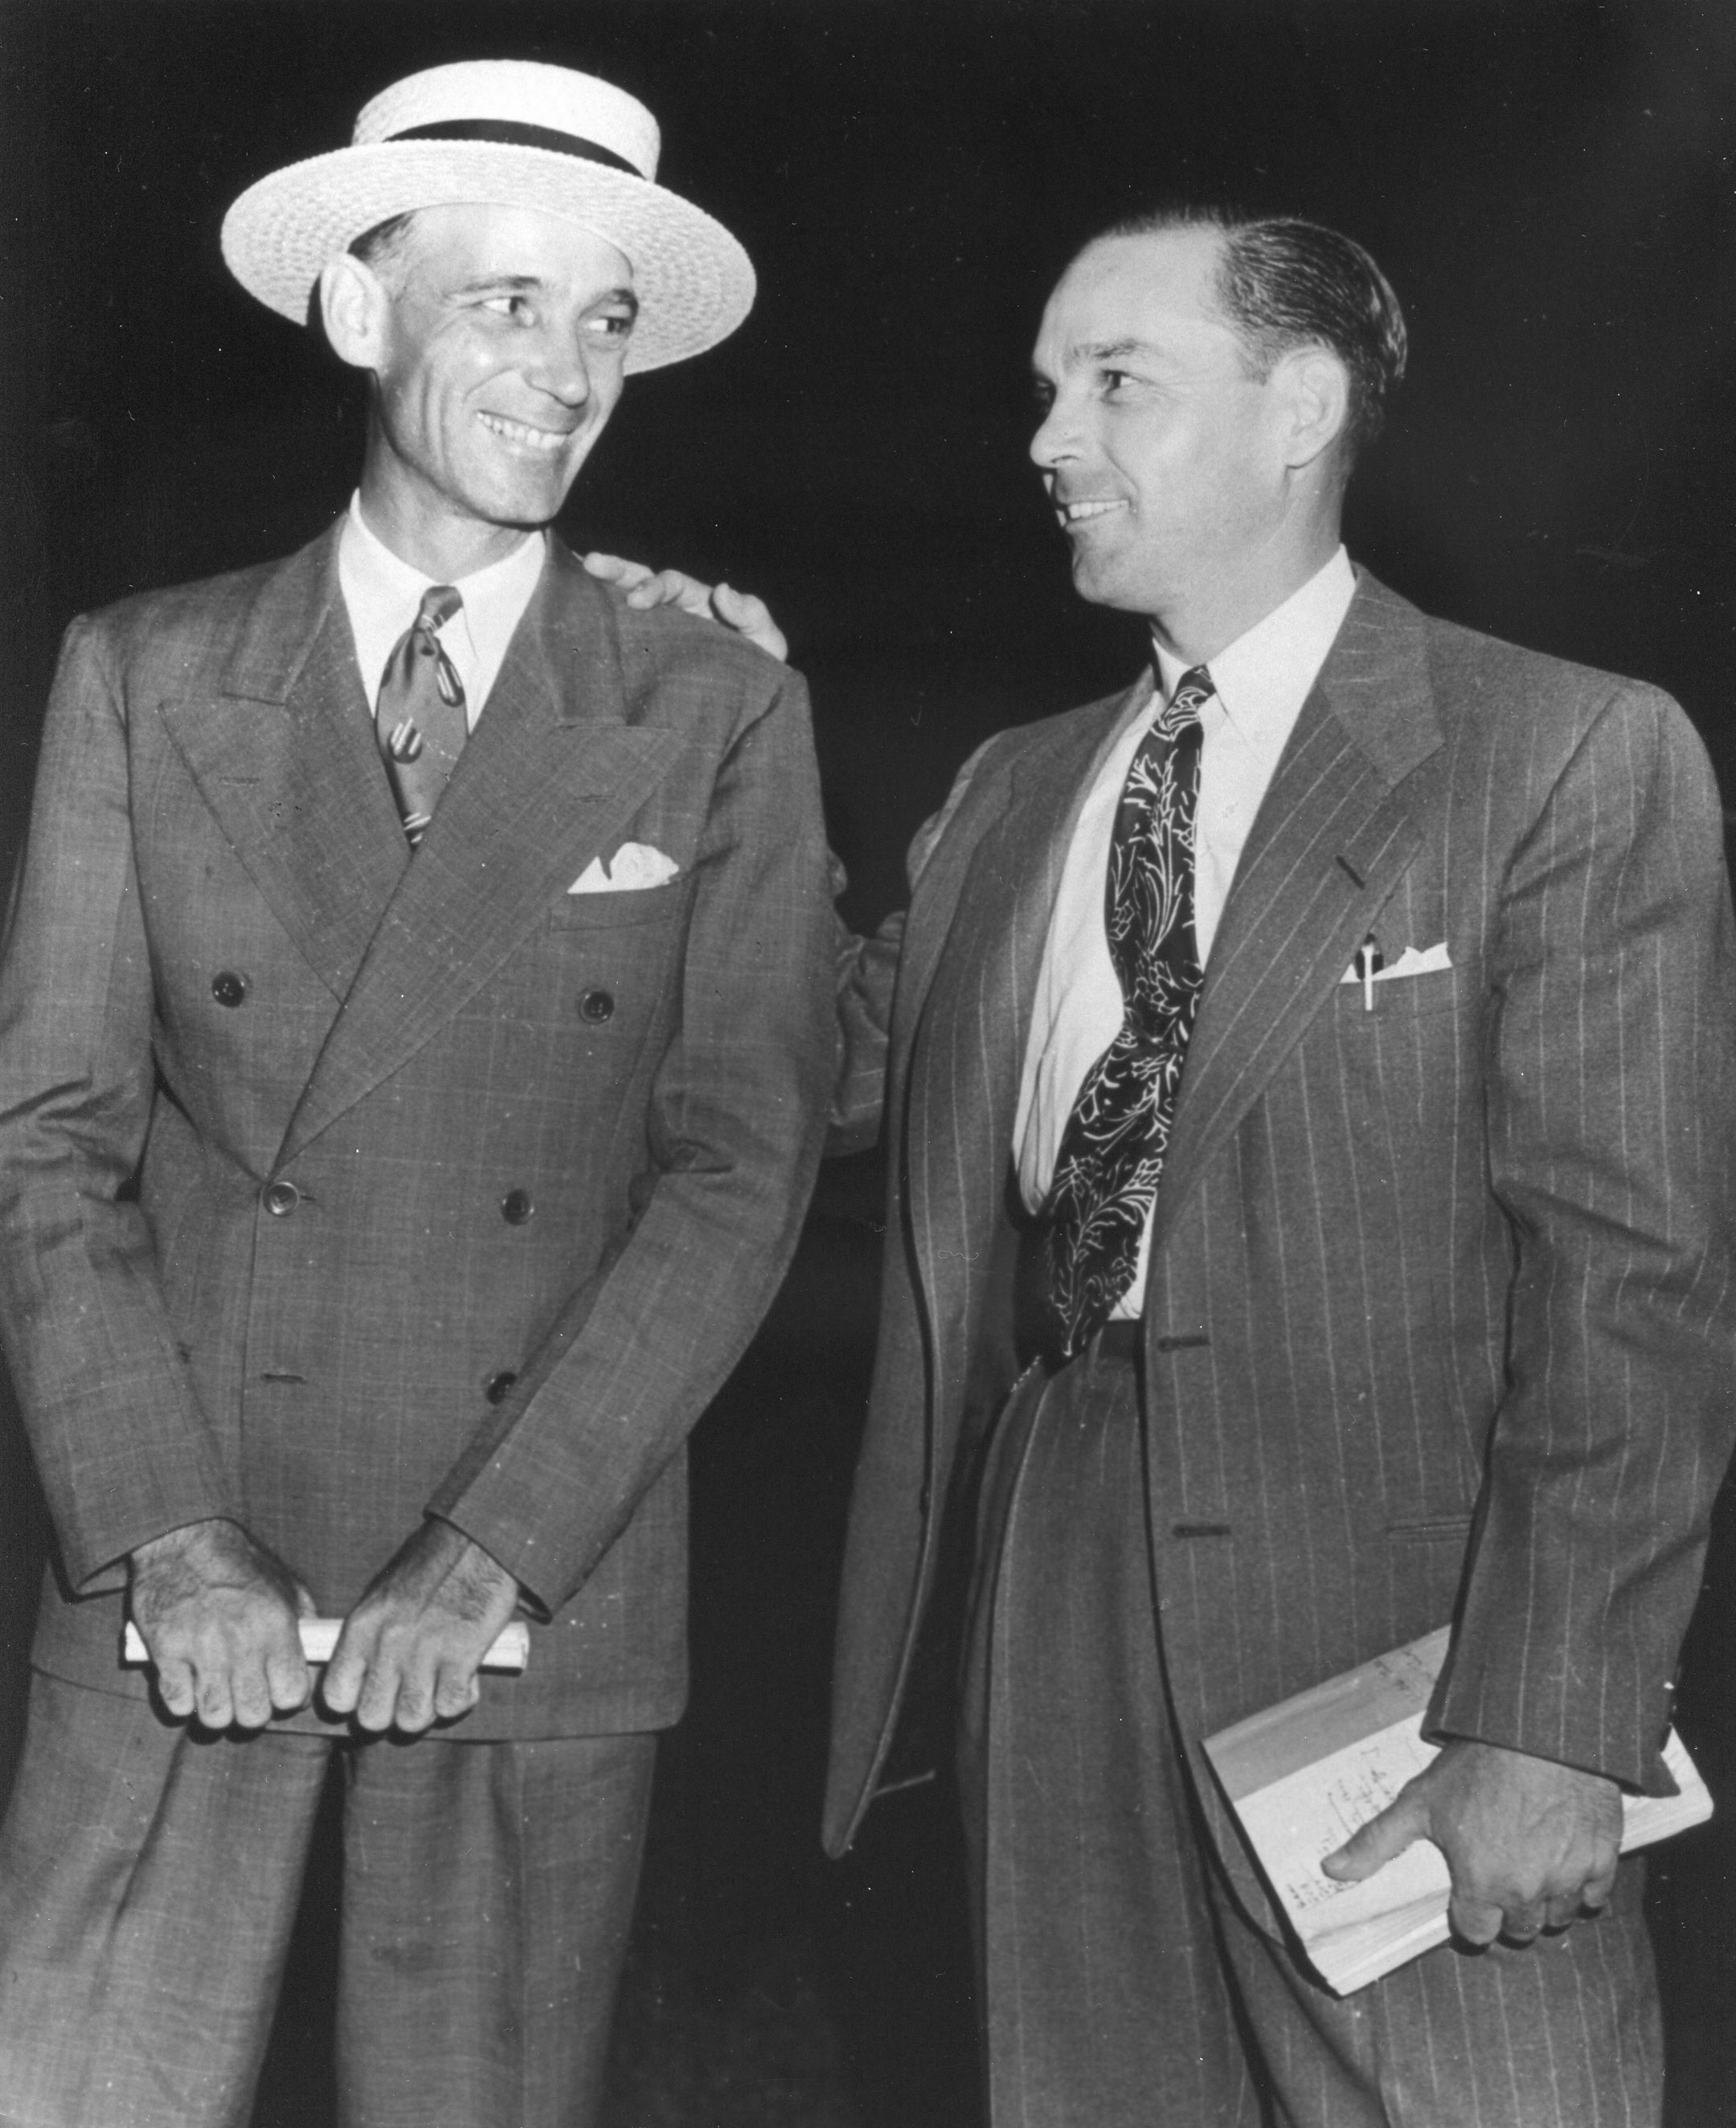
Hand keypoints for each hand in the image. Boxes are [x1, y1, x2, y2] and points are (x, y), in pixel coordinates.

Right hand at [129, 1517, 313, 1728]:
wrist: (183, 1539)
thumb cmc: (239, 1562)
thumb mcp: (285, 1584)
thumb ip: (302, 1621)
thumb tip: (312, 1657)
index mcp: (276, 1624)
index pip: (291, 1694)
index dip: (289, 1698)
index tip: (280, 1690)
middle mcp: (241, 1641)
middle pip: (253, 1715)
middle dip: (253, 1710)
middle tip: (247, 1693)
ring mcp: (200, 1648)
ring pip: (215, 1717)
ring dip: (218, 1709)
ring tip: (219, 1690)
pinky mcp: (165, 1650)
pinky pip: (177, 1704)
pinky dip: (184, 1701)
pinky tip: (190, 1681)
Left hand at [322, 1520, 520, 1734]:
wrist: (477, 1539)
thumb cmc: (432, 1563)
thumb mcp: (384, 1594)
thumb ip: (371, 1635)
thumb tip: (365, 1673)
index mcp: (362, 1626)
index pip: (336, 1695)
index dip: (354, 1703)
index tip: (372, 1694)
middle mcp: (387, 1644)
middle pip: (372, 1718)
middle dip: (391, 1713)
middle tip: (409, 1694)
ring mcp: (424, 1653)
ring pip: (412, 1720)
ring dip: (428, 1709)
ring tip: (439, 1687)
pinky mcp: (462, 1655)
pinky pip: (451, 1705)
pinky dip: (460, 1699)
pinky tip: (465, 1678)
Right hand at [582, 551, 788, 661]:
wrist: (751, 715)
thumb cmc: (762, 673)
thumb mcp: (766, 643)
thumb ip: (751, 614)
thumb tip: (723, 589)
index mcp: (699, 604)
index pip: (672, 584)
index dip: (654, 588)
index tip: (638, 602)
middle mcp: (674, 614)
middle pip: (641, 581)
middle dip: (617, 572)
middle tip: (591, 564)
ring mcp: (656, 636)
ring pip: (624, 605)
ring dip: (601, 592)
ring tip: (574, 578)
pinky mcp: (644, 663)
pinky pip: (620, 641)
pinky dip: (597, 627)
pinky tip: (571, 621)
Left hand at [1321, 1736, 1622, 1945]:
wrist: (1539, 1730)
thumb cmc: (1474, 1765)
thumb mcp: (1418, 1802)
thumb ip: (1375, 1843)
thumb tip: (1330, 1872)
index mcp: (1482, 1886)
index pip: (1476, 1932)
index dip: (1469, 1912)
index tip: (1469, 1889)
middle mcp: (1528, 1892)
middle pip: (1520, 1929)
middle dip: (1507, 1909)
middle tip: (1501, 1872)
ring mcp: (1570, 1878)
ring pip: (1559, 1916)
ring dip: (1546, 1900)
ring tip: (1531, 1863)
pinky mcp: (1603, 1859)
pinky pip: (1596, 1896)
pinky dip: (1584, 1884)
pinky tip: (1564, 1857)